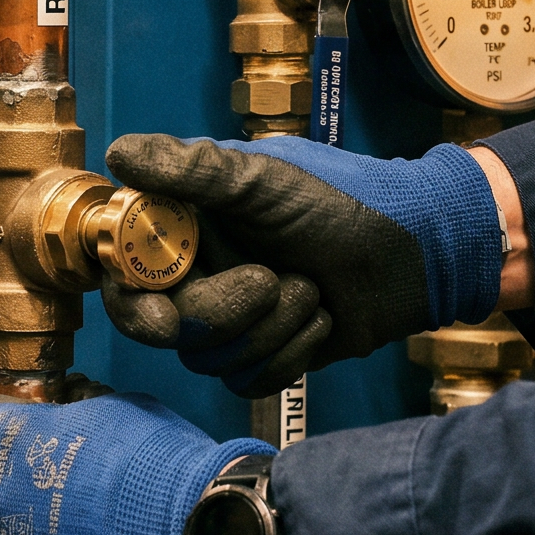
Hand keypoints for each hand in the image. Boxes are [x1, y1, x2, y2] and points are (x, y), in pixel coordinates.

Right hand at [99, 134, 502, 396]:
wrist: (416, 254)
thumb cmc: (344, 200)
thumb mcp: (266, 180)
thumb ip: (193, 171)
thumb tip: (118, 154)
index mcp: (188, 227)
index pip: (126, 273)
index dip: (133, 300)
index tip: (162, 314)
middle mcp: (201, 273)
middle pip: (166, 326)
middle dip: (219, 314)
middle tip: (265, 283)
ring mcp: (232, 317)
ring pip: (210, 358)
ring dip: (270, 327)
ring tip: (313, 289)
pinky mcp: (267, 354)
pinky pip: (249, 381)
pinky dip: (291, 353)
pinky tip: (322, 319)